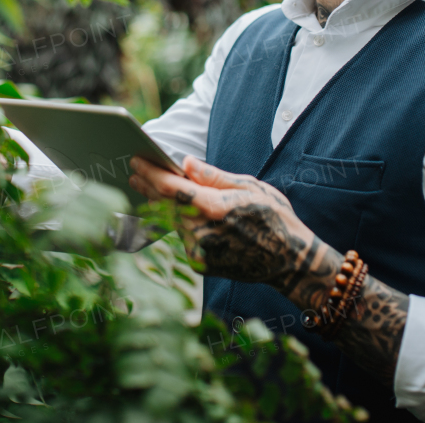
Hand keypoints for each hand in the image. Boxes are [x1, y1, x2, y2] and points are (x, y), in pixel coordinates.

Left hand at [127, 155, 315, 290]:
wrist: (289, 259)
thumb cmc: (274, 217)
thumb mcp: (249, 187)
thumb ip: (213, 176)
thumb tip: (186, 163)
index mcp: (215, 207)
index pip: (171, 188)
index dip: (151, 173)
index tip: (137, 161)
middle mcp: (203, 232)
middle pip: (164, 205)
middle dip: (148, 187)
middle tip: (135, 172)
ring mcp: (200, 251)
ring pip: (172, 222)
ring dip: (161, 205)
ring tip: (149, 188)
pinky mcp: (201, 264)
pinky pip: (184, 237)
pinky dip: (178, 223)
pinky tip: (175, 212)